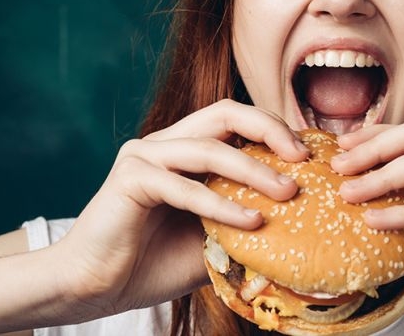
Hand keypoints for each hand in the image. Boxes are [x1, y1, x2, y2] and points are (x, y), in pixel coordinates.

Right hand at [48, 99, 306, 318]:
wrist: (94, 290)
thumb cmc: (152, 265)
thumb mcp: (213, 240)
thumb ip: (246, 222)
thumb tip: (302, 225)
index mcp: (184, 150)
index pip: (235, 121)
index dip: (274, 130)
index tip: (309, 157)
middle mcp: (164, 143)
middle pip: (225, 113)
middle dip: (270, 128)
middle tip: (302, 157)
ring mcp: (144, 156)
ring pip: (210, 148)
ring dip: (254, 170)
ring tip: (288, 192)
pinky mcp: (130, 178)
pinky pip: (184, 186)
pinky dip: (221, 203)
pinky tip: (251, 222)